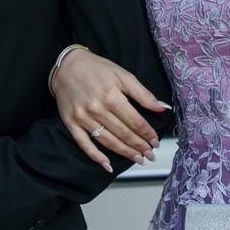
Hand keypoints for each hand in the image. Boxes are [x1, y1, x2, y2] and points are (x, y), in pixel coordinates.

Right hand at [53, 50, 170, 169]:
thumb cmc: (96, 68)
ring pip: (107, 141)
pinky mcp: (71, 123)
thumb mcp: (122, 74)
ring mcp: (83, 117)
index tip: (155, 141)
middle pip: (123, 133)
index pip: (134, 121)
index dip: (147, 133)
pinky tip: (108, 164)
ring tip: (138, 159)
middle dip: (139, 146)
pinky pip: (84, 144)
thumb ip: (142, 93)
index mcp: (111, 95)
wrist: (66, 65)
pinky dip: (96, 156)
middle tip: (150, 155)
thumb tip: (162, 107)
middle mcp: (96, 108)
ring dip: (124, 153)